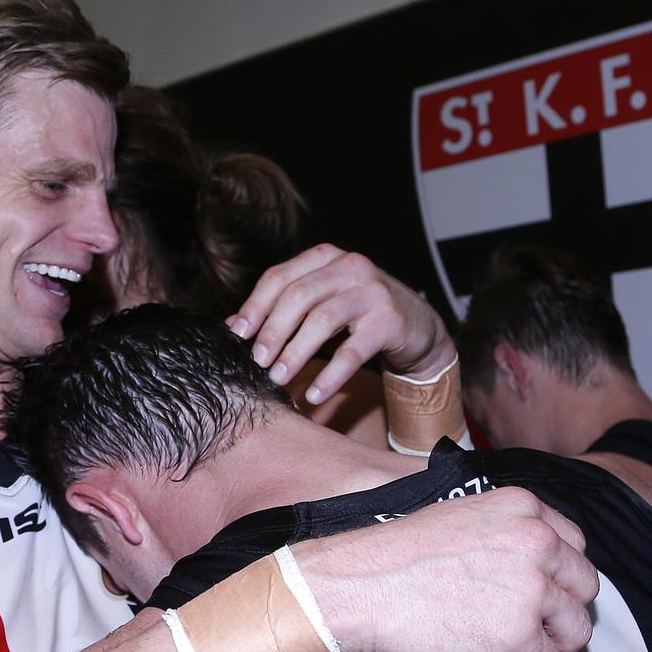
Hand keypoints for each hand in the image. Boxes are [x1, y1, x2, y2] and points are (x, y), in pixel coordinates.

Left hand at [227, 244, 455, 404]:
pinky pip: (353, 351)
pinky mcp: (390, 320)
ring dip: (296, 353)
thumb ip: (281, 311)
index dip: (255, 306)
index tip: (237, 335)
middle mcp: (350, 266)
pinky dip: (331, 375)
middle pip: (299, 296)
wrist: (418, 328)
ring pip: (323, 320)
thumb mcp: (320, 305)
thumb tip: (234, 326)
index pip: (280, 277)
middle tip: (257, 361)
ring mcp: (373, 291)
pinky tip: (314, 393)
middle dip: (273, 331)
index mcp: (325, 258)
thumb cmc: (359, 316)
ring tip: (279, 378)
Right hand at [293, 487, 596, 651]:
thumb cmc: (395, 556)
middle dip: (559, 611)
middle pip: (584, 587)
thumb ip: (507, 533)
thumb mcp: (460, 518)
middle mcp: (536, 542)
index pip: (575, 545)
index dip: (558, 575)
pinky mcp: (518, 636)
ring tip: (515, 649)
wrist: (358, 587)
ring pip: (574, 630)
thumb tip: (538, 570)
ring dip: (549, 645)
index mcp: (523, 507)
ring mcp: (530, 589)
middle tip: (529, 626)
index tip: (540, 592)